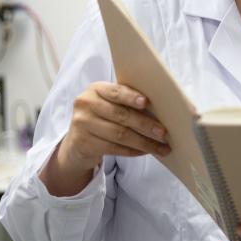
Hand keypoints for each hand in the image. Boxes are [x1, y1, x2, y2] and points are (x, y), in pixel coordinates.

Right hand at [41, 82, 170, 195]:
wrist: (77, 141)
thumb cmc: (103, 117)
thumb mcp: (109, 104)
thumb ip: (127, 101)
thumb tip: (161, 110)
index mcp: (96, 89)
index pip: (116, 91)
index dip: (131, 97)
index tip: (147, 103)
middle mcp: (86, 104)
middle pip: (121, 115)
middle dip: (145, 125)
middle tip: (164, 133)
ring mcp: (82, 124)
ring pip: (120, 134)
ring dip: (144, 142)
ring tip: (160, 147)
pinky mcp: (83, 143)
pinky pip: (114, 148)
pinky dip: (133, 151)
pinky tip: (146, 151)